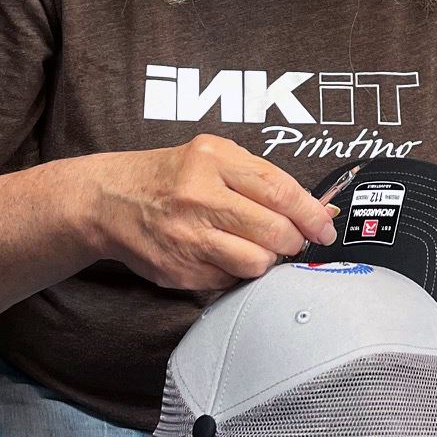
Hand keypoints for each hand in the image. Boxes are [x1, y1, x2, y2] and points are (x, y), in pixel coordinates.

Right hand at [93, 135, 339, 293]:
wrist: (110, 200)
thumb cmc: (171, 176)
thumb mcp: (212, 157)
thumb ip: (261, 178)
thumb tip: (317, 209)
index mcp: (213, 160)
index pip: (279, 190)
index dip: (311, 214)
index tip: (326, 227)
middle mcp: (199, 196)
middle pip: (273, 230)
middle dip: (294, 240)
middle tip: (292, 240)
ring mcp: (188, 237)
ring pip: (256, 262)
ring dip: (266, 259)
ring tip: (253, 246)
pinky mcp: (180, 270)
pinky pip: (229, 280)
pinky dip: (236, 272)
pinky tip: (222, 254)